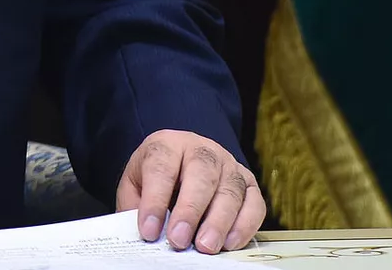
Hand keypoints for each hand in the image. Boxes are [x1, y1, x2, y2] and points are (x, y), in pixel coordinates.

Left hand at [115, 129, 263, 253]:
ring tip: (205, 247)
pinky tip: (229, 244)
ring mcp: (229, 164)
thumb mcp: (136, 186)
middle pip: (201, 174)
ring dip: (219, 222)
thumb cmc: (157, 178)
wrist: (181, 165)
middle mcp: (202, 149)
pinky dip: (244, 225)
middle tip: (179, 240)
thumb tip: (145, 236)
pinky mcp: (248, 183)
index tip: (149, 231)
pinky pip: (254, 204)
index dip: (154, 200)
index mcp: (168, 144)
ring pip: (230, 189)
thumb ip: (137, 207)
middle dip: (190, 210)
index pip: (161, 166)